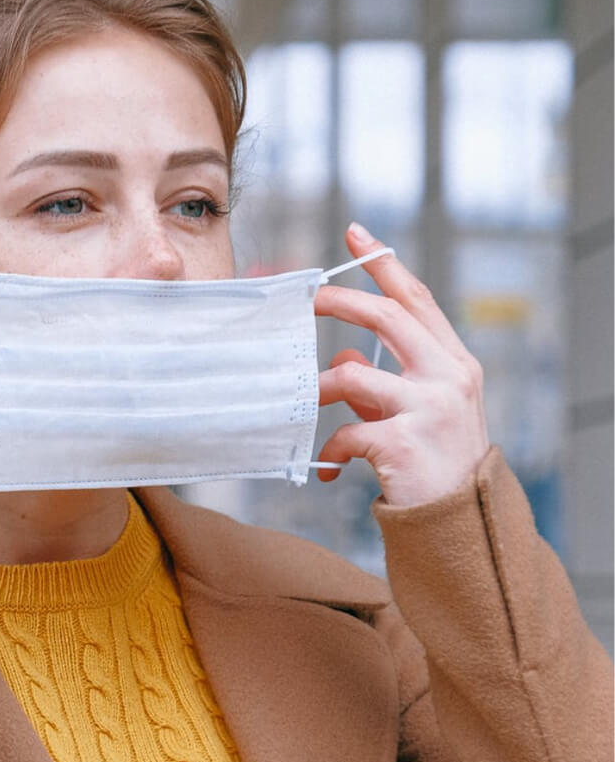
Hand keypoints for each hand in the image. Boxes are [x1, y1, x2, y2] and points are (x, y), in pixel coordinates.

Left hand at [313, 223, 489, 506]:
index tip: (356, 234)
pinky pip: (347, 431)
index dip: (384, 265)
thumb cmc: (433, 463)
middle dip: (339, 302)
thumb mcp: (413, 412)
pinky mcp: (404, 442)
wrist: (460, 526)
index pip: (417, 300)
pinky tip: (329, 468)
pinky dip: (331, 448)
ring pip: (352, 376)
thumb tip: (337, 360)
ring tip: (302, 404)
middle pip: (387, 317)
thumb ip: (379, 381)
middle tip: (306, 300)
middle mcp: (449, 377)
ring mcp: (430, 408)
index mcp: (454, 363)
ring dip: (317, 389)